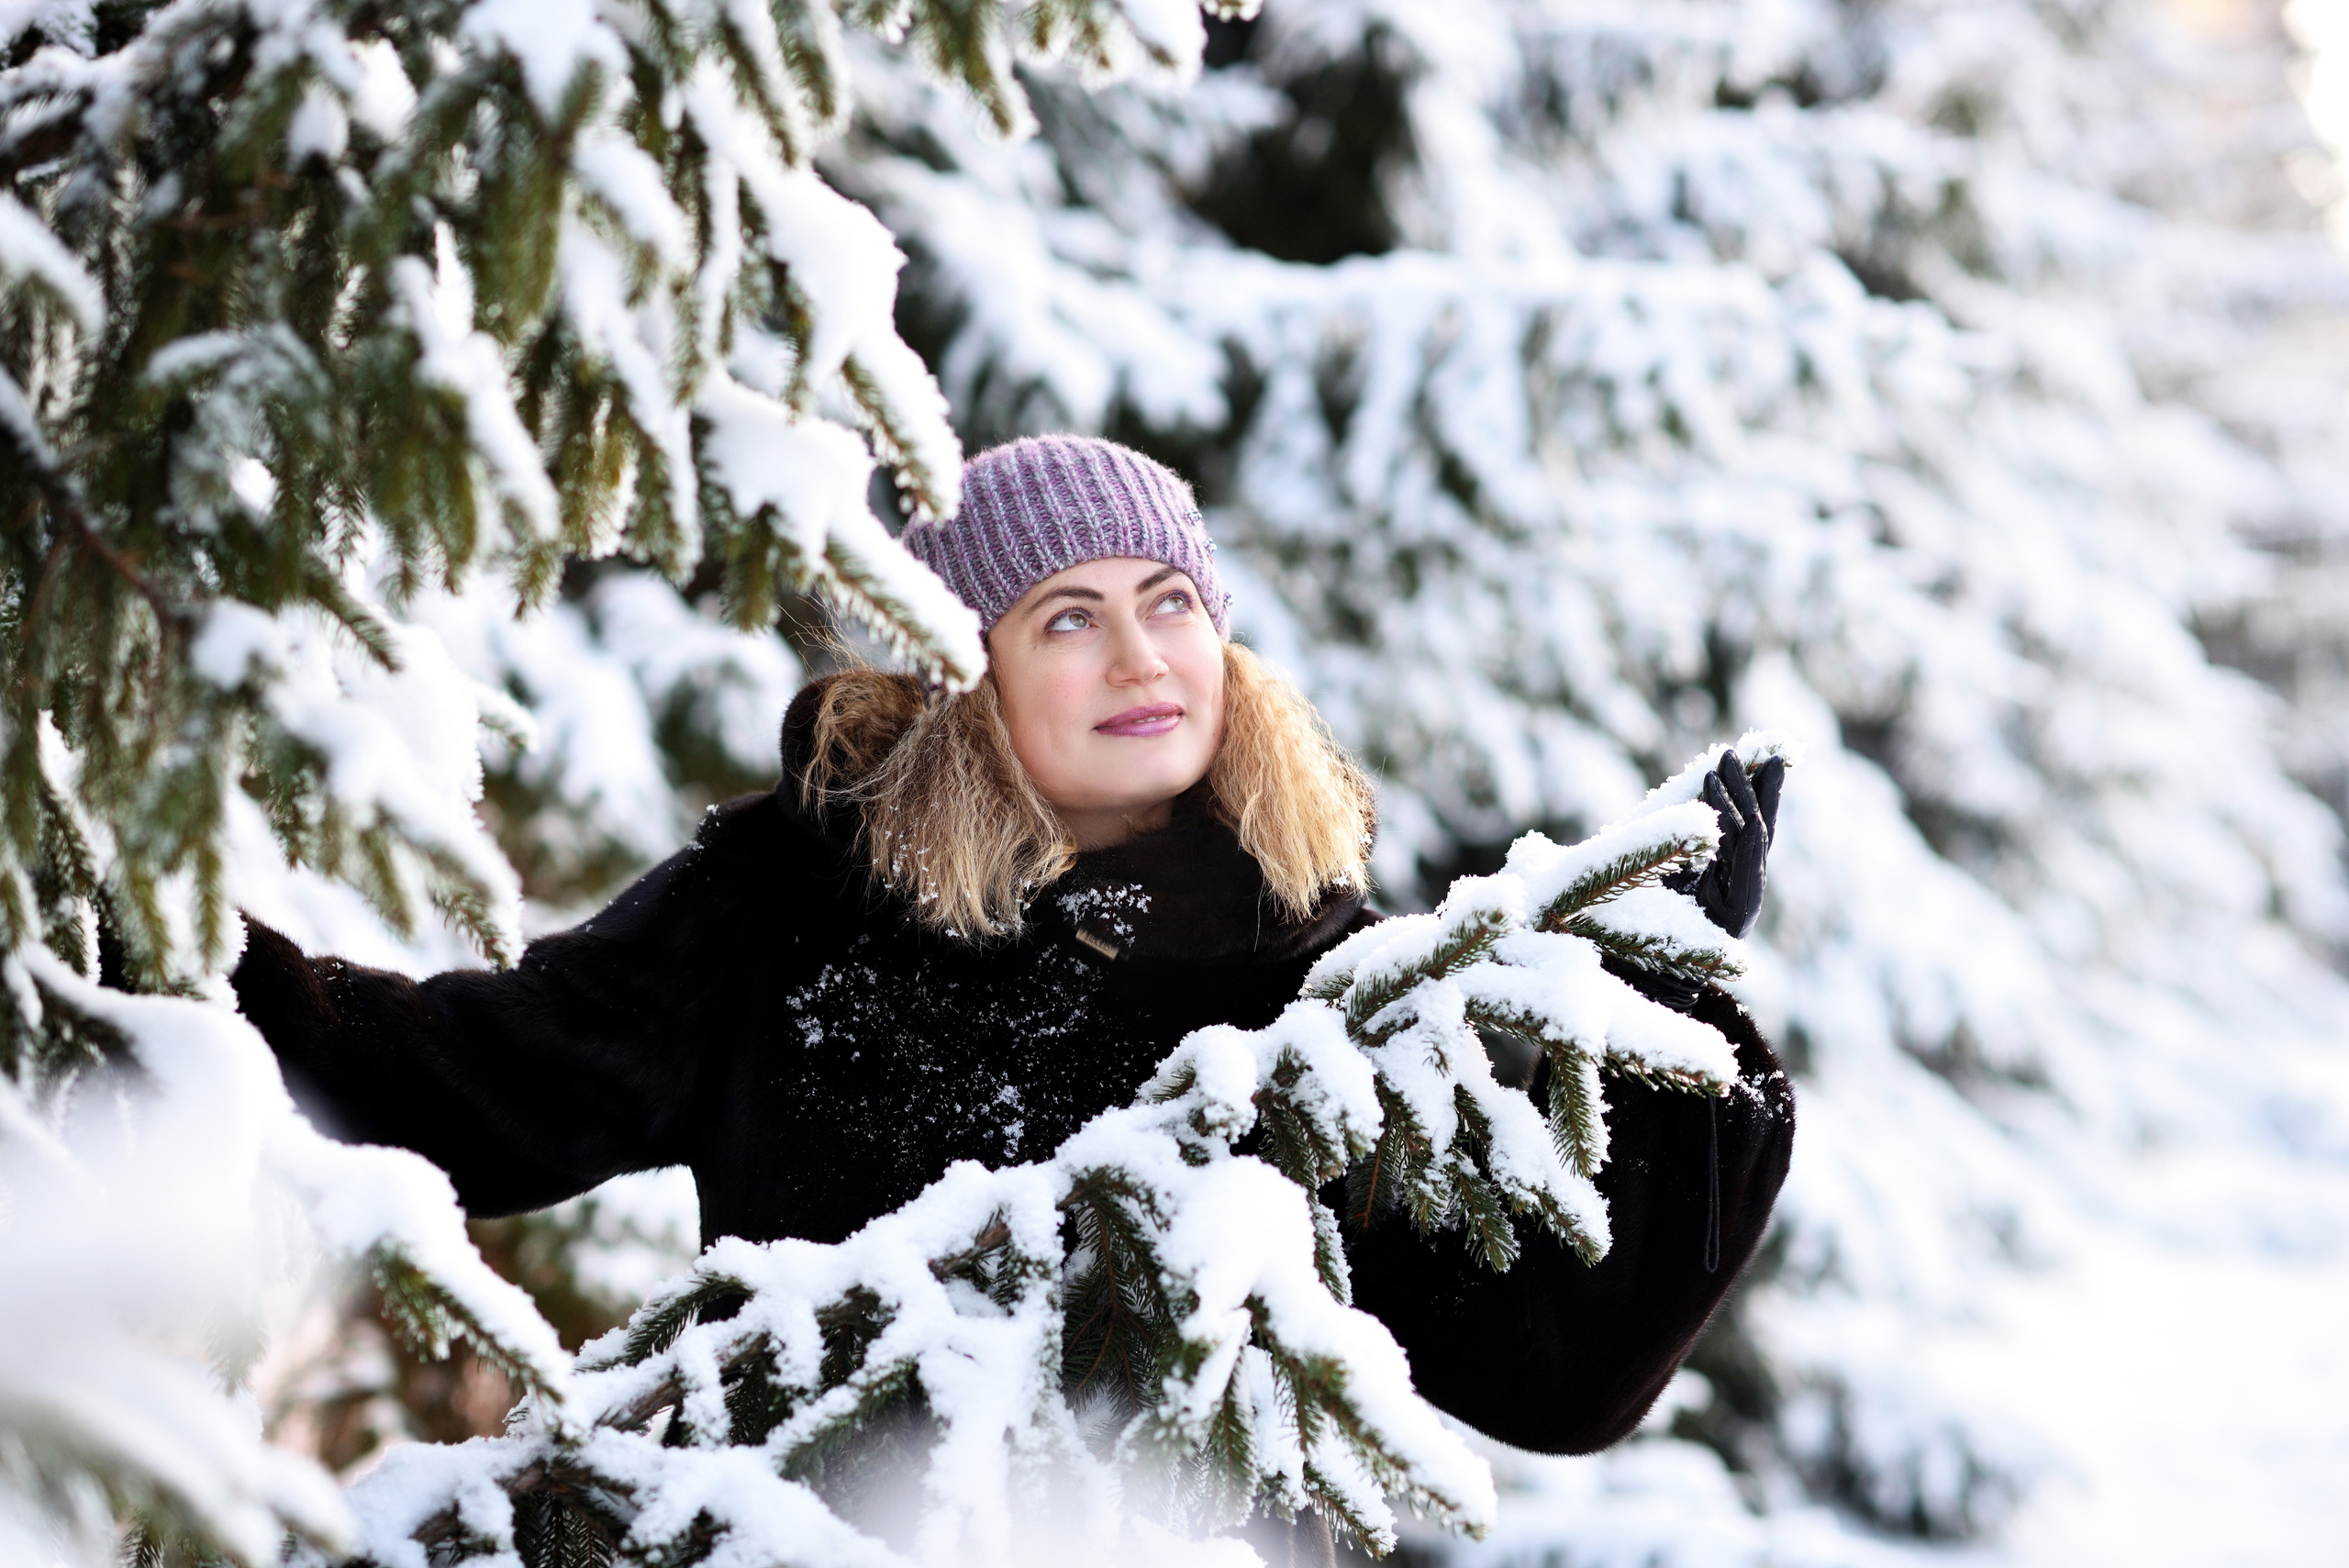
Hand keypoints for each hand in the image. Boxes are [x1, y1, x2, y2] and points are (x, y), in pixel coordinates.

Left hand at [1662, 750, 1783, 939]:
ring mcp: (1743, 899)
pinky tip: (1735, 811)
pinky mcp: (1739, 915)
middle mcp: (1740, 885)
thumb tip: (1686, 802)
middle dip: (1755, 786)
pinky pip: (1744, 869)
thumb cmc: (1650, 927)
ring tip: (1727, 765)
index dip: (1759, 790)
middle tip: (1748, 750)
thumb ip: (1682, 847)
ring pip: (1752, 840)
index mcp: (1725, 876)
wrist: (1649, 982)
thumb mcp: (1666, 875)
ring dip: (1742, 800)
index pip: (1749, 824)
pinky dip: (1741, 838)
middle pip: (1759, 826)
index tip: (1763, 754)